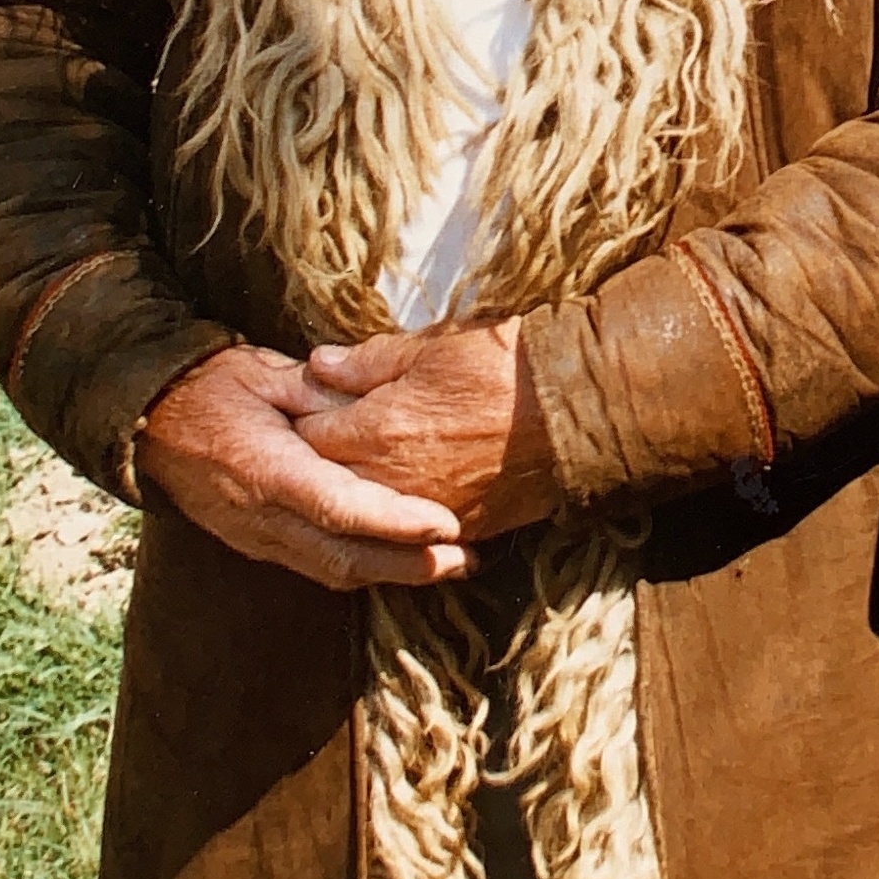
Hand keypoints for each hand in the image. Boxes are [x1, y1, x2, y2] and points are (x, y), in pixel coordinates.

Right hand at [135, 341, 468, 587]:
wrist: (152, 421)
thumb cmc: (213, 387)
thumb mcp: (266, 374)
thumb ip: (319, 393)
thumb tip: (370, 401)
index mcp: (266, 469)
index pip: (339, 507)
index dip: (395, 521)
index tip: (444, 524)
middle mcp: (263, 516)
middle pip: (344, 555)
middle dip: (409, 564)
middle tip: (466, 559)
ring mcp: (259, 537)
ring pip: (333, 570)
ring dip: (393, 574)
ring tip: (450, 566)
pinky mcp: (261, 545)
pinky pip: (318, 566)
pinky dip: (364, 568)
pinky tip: (401, 562)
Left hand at [296, 317, 558, 540]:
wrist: (575, 407)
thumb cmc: (502, 365)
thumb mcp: (430, 347)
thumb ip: (366, 362)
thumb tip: (318, 364)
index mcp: (373, 432)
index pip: (305, 436)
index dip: (303, 418)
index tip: (306, 405)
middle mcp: (390, 483)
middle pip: (328, 482)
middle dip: (322, 460)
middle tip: (330, 435)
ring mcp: (424, 512)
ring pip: (366, 515)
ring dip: (360, 492)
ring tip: (370, 464)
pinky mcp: (463, 528)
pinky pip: (413, 532)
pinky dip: (403, 515)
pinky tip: (409, 491)